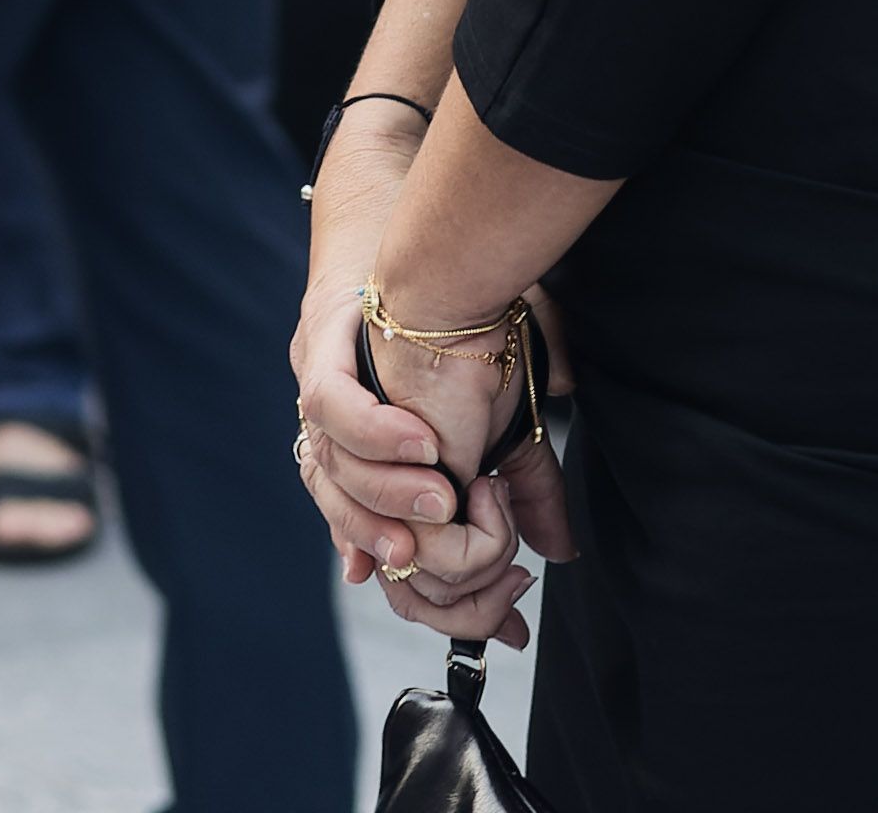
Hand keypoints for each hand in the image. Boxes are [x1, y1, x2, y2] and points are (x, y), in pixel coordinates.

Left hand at [290, 267, 543, 640]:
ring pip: (337, 480)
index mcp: (380, 480)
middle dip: (407, 553)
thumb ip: (524, 494)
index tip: (477, 607)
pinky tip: (421, 440)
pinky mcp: (320, 364)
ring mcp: (326, 411)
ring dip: (393, 495)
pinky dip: (373, 435)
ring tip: (447, 492)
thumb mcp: (508, 435)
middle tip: (458, 545)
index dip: (423, 589)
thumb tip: (557, 552)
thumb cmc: (475, 354)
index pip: (383, 556)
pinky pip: (333, 412)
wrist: (447, 271)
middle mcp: (343, 454)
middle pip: (354, 532)